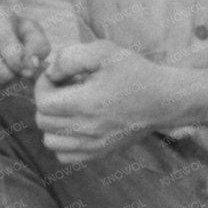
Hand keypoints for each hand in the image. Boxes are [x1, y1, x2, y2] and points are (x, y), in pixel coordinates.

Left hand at [33, 40, 169, 163]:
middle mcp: (87, 128)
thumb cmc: (136, 73)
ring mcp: (93, 144)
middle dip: (46, 102)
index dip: (43, 85)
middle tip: (63, 89)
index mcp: (86, 103)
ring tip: (68, 109)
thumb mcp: (104, 52)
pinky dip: (63, 142)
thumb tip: (50, 72)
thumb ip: (70, 57)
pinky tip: (75, 126)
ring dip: (52, 123)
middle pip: (43, 121)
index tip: (58, 76)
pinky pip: (65, 156)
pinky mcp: (100, 152)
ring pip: (50, 141)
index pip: (43, 102)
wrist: (164, 100)